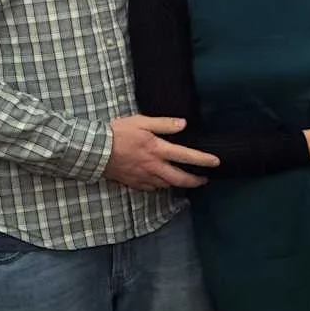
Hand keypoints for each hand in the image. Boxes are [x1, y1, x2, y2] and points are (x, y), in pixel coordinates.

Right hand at [103, 115, 218, 190]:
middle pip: (180, 178)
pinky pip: (152, 188)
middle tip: (204, 179)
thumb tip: (183, 124)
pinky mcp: (134, 183)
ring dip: (178, 183)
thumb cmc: (117, 132)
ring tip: (185, 180)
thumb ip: (163, 124)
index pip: (186, 156)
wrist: (93, 150)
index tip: (216, 162)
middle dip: (195, 180)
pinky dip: (160, 185)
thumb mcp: (141, 122)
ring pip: (167, 185)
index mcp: (157, 149)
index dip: (203, 160)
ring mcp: (144, 177)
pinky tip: (162, 181)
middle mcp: (154, 166)